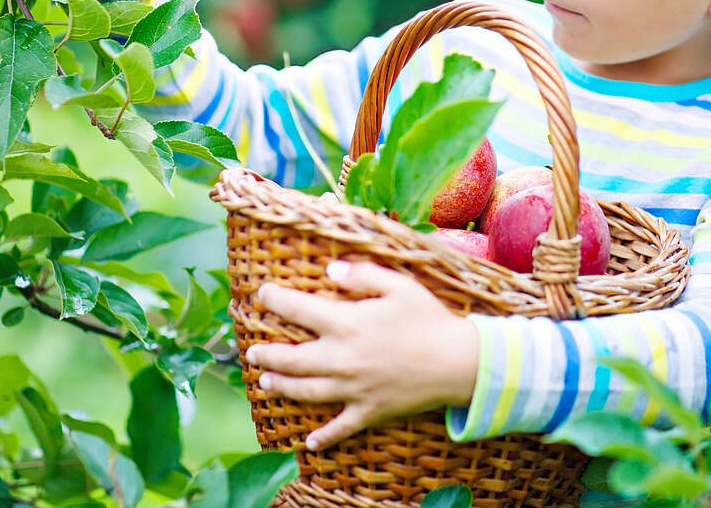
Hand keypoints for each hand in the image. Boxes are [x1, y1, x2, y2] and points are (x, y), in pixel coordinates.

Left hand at [245, 260, 478, 450]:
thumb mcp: (399, 285)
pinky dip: (323, 436)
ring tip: (266, 382)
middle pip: (290, 359)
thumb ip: (362, 274)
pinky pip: (340, 427)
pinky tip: (309, 442)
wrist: (458, 362)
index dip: (275, 299)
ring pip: (305, 391)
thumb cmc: (430, 318)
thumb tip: (330, 269)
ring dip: (281, 386)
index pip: (298, 309)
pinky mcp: (368, 410)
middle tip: (252, 352)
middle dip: (266, 355)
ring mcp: (353, 388)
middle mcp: (342, 358)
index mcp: (346, 323)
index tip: (263, 293)